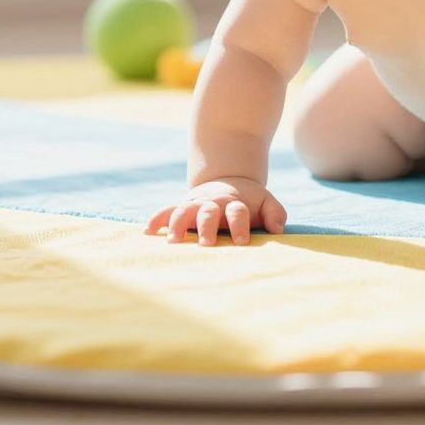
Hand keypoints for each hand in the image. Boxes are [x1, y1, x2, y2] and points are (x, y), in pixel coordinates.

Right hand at [145, 177, 287, 245]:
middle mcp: (212, 204)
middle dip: (207, 228)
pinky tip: (148, 231)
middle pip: (208, 212)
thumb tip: (277, 230)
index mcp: (235, 204)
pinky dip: (157, 219)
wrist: (229, 180)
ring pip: (184, 211)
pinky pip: (166, 211)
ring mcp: (195, 204)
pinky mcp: (182, 207)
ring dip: (178, 224)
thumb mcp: (267, 202)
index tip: (242, 242)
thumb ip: (275, 214)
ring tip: (173, 241)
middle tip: (206, 244)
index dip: (240, 226)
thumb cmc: (250, 201)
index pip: (238, 213)